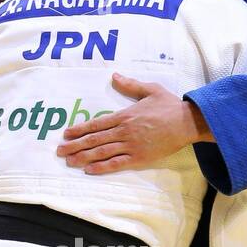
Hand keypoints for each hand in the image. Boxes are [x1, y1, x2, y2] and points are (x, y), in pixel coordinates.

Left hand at [56, 74, 211, 173]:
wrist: (187, 122)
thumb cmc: (169, 106)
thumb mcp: (150, 89)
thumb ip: (130, 85)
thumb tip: (114, 76)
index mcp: (124, 115)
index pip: (96, 124)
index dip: (79, 129)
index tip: (66, 134)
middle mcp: (124, 131)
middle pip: (94, 140)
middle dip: (75, 145)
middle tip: (60, 151)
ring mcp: (131, 145)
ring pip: (102, 152)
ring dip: (83, 157)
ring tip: (69, 161)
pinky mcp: (139, 158)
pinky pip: (117, 163)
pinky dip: (102, 167)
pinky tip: (89, 170)